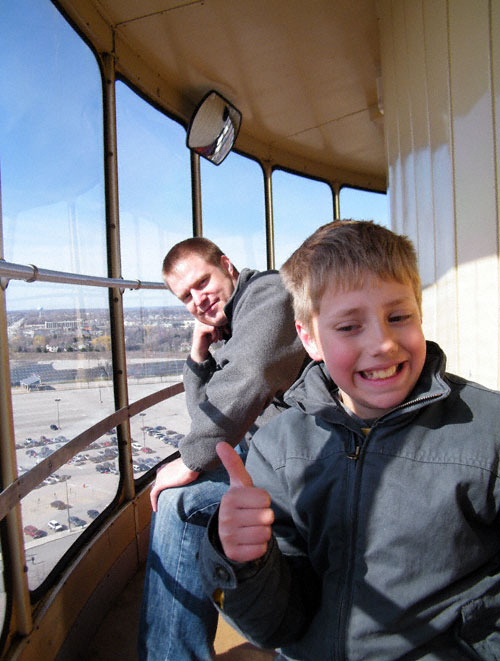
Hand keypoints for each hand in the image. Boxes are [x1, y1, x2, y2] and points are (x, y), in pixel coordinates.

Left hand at [150, 457, 199, 511]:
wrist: (191, 464)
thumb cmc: (191, 465)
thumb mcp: (186, 468)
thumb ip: (184, 472)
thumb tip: (190, 475)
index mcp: (166, 467)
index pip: (161, 477)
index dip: (163, 485)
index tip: (166, 492)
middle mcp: (160, 471)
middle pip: (157, 484)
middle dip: (158, 493)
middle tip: (162, 501)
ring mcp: (159, 477)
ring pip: (155, 490)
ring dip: (156, 499)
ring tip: (159, 506)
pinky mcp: (160, 484)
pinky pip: (154, 495)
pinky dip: (154, 502)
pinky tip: (156, 509)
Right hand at [190, 320, 225, 362]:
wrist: (200, 350)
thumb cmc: (208, 340)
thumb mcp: (215, 331)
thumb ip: (220, 325)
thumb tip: (229, 321)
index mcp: (205, 318)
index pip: (217, 317)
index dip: (224, 324)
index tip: (226, 332)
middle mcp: (202, 319)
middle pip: (217, 320)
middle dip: (221, 330)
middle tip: (221, 338)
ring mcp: (200, 324)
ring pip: (215, 324)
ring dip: (218, 333)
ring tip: (217, 339)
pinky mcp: (200, 329)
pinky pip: (212, 328)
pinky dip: (215, 335)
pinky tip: (213, 340)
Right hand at [216, 442, 273, 562]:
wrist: (228, 535)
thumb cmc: (240, 505)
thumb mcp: (239, 485)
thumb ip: (233, 464)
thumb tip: (220, 443)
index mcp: (229, 498)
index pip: (265, 499)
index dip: (263, 502)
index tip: (252, 503)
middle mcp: (226, 517)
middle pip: (267, 516)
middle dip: (264, 518)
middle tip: (252, 517)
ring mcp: (228, 536)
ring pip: (265, 533)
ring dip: (263, 532)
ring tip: (250, 529)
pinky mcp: (233, 553)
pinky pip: (261, 549)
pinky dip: (259, 547)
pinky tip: (248, 542)